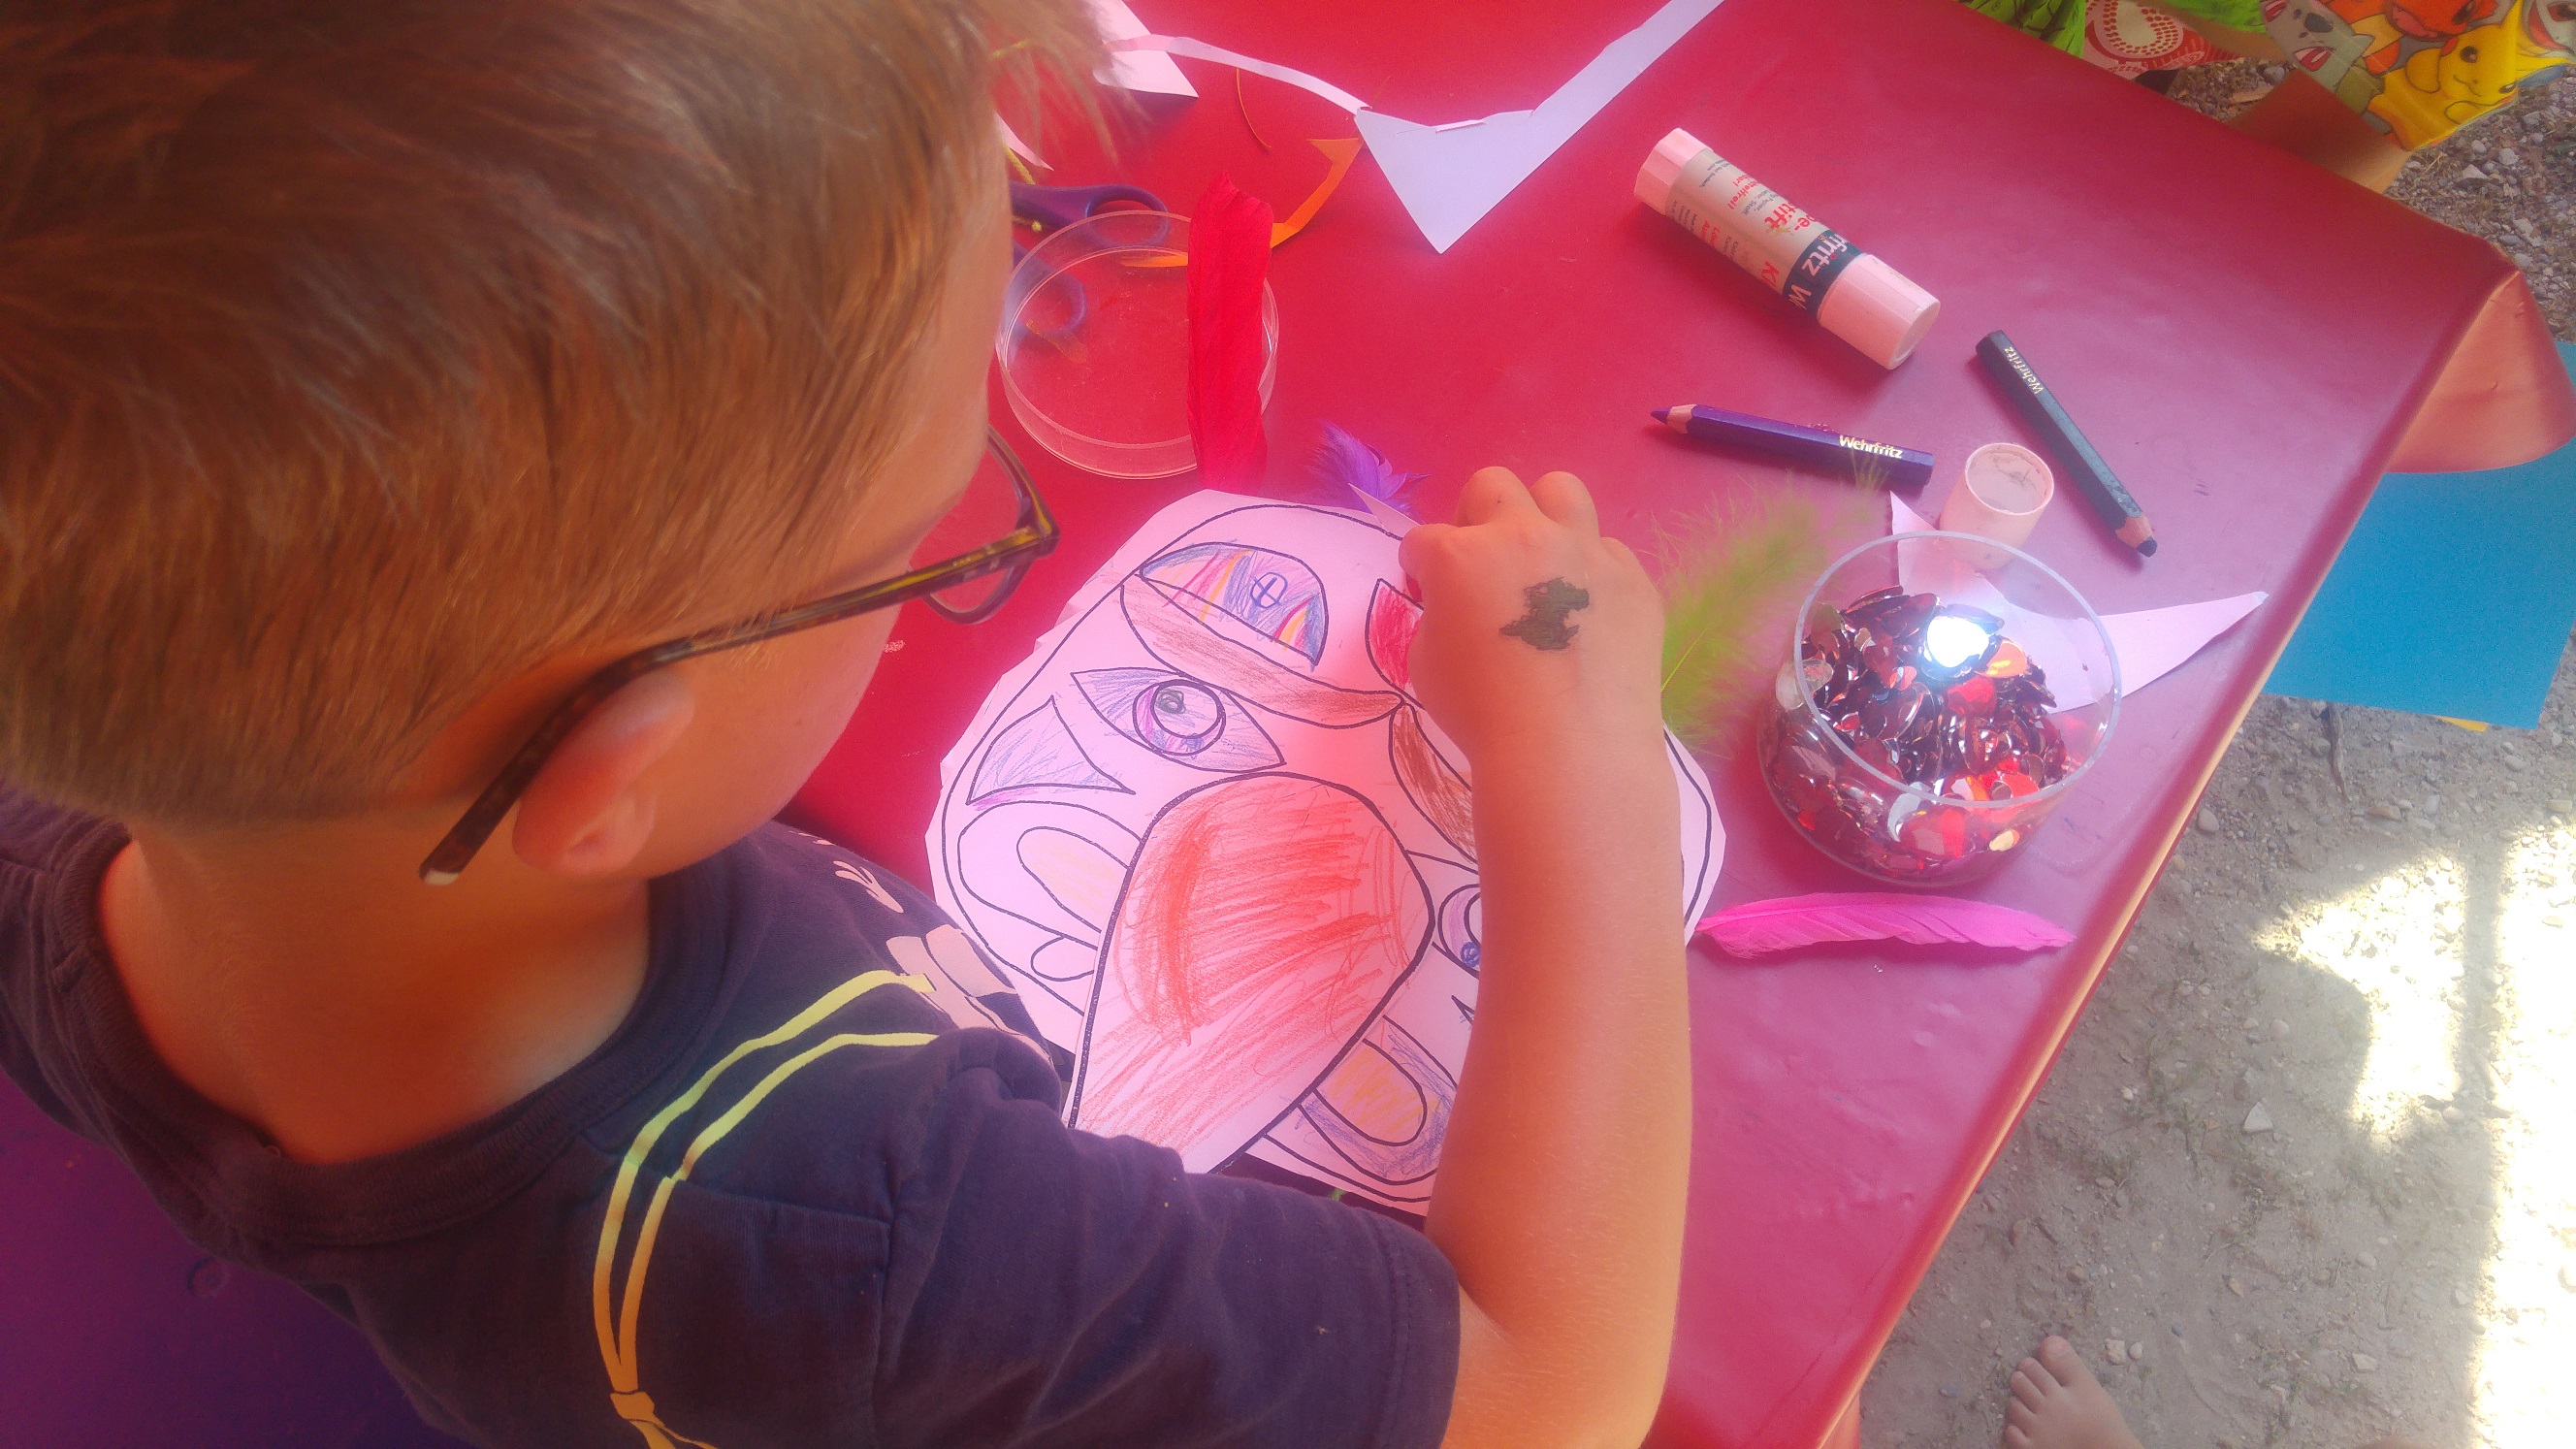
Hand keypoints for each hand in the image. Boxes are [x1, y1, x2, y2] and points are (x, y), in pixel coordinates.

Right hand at [1397, 468, 1663, 767]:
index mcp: (1460, 556)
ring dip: (1542, 517)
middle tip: (1480, 564)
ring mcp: (1585, 552)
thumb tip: (1460, 607)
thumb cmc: (1483, 715)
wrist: (1569, 750)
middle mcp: (1523, 536)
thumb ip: (1438, 618)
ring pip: (1561, 492)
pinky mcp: (1633, 579)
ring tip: (1541, 562)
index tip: (1425, 590)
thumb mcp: (1427, 665)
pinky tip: (1588, 613)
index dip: (1419, 566)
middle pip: (1492, 487)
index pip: (1423, 540)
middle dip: (1475, 518)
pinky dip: (1591, 572)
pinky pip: (1609, 551)